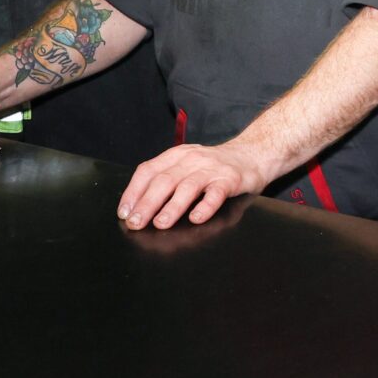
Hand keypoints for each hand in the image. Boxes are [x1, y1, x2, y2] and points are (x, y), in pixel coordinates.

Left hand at [117, 142, 269, 229]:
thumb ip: (166, 179)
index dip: (133, 192)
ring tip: (161, 224)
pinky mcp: (230, 180)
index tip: (125, 212)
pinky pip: (216, 194)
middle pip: (165, 180)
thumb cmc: (214, 166)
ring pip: (188, 186)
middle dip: (147, 203)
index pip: (148, 171)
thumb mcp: (187, 165)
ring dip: (172, 206)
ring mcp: (212, 169)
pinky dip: (205, 206)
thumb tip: (136, 207)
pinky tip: (196, 218)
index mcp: (177, 155)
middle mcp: (192, 160)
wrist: (253, 154)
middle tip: (136, 223)